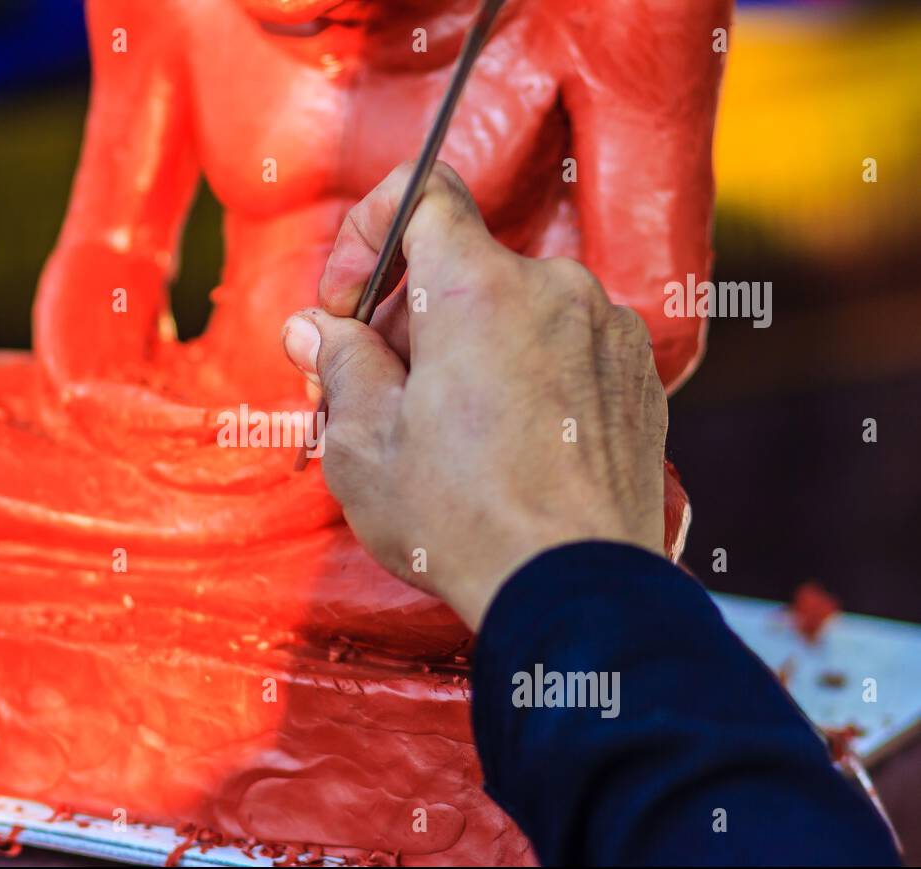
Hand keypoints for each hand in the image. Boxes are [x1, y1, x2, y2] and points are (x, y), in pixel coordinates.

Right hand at [281, 162, 665, 629]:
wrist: (575, 591)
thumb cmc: (463, 522)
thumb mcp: (363, 444)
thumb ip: (337, 363)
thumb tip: (316, 329)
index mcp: (480, 288)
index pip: (421, 192)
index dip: (368, 231)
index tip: (347, 303)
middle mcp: (556, 289)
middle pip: (461, 266)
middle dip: (405, 316)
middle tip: (370, 390)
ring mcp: (606, 332)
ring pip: (512, 309)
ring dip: (465, 347)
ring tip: (439, 431)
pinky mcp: (636, 377)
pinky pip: (562, 346)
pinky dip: (522, 372)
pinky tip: (502, 442)